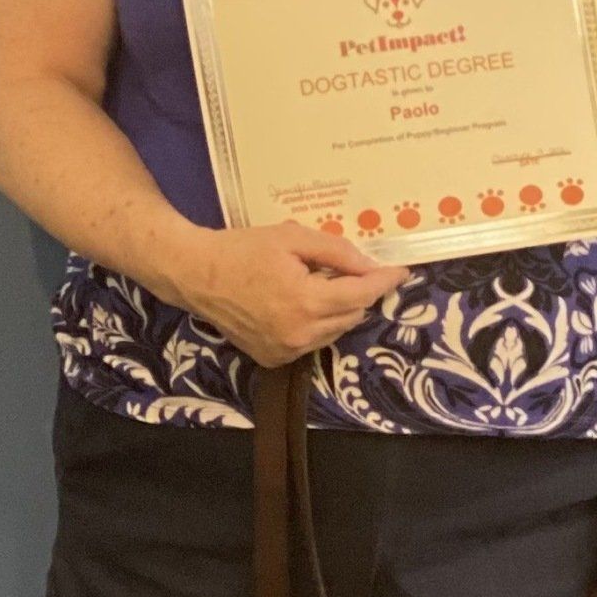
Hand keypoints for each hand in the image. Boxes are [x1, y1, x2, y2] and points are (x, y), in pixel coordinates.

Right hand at [182, 222, 407, 367]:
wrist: (196, 275)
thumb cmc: (242, 249)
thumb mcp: (292, 237)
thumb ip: (336, 251)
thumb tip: (370, 265)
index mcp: (306, 301)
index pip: (361, 294)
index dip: (383, 281)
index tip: (400, 271)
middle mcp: (299, 334)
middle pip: (352, 314)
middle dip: (357, 292)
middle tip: (348, 269)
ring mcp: (286, 351)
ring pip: (334, 331)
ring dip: (336, 309)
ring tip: (315, 284)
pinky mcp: (273, 359)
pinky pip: (311, 342)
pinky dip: (315, 324)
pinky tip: (295, 304)